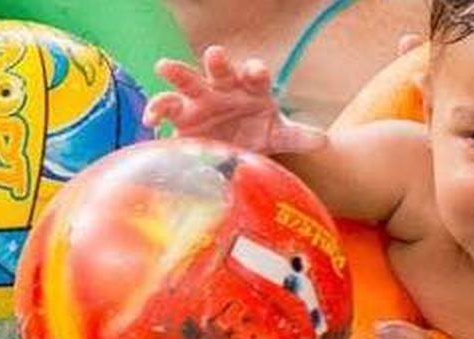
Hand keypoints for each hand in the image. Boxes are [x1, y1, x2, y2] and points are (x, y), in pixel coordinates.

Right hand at [144, 46, 328, 155]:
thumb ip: (298, 137)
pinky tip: (150, 120)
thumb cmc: (259, 134)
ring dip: (176, 72)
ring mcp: (200, 100)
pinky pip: (165, 108)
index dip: (255, 71)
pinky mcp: (181, 116)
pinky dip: (156, 110)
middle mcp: (225, 88)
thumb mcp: (279, 136)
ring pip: (187, 81)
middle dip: (217, 62)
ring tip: (163, 66)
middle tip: (214, 53)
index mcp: (252, 88)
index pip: (255, 74)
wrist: (236, 149)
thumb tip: (323, 141)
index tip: (255, 72)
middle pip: (220, 69)